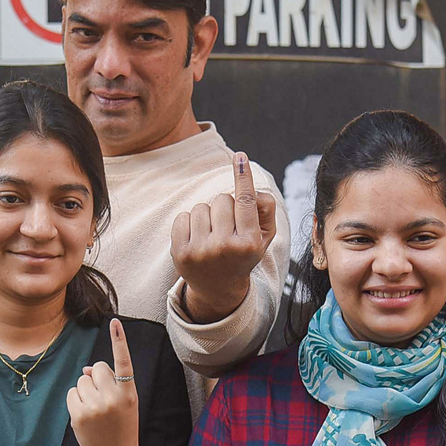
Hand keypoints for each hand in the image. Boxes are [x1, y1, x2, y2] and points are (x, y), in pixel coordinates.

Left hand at [68, 319, 142, 445]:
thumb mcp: (124, 403)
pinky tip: (85, 414)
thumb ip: (109, 382)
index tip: (115, 322)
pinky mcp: (78, 415)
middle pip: (97, 368)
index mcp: (128, 393)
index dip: (119, 341)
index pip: (124, 362)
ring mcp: (94, 407)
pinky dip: (76, 400)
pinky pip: (72, 393)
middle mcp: (112, 398)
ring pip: (82, 380)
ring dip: (86, 390)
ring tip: (95, 409)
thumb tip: (86, 370)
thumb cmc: (121, 425)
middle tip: (104, 398)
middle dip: (97, 378)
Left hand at [170, 153, 278, 321]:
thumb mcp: (263, 237)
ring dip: (207, 216)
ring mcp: (200, 251)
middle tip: (228, 228)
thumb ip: (265, 209)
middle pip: (222, 200)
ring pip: (201, 207)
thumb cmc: (243, 254)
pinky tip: (198, 239)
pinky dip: (190, 223)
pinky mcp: (180, 252)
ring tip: (212, 235)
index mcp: (248, 243)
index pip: (245, 202)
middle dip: (225, 208)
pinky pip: (183, 216)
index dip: (243, 177)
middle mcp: (224, 248)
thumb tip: (249, 185)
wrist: (218, 289)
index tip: (240, 157)